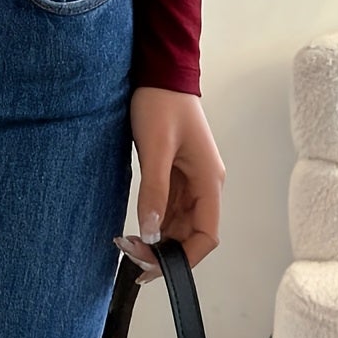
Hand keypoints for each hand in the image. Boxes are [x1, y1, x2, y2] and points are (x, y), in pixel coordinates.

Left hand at [114, 86, 224, 283]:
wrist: (159, 70)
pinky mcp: (175, 172)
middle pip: (192, 234)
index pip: (207, 236)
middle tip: (130, 257)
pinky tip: (136, 228)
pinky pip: (169, 208)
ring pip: (180, 224)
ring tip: (128, 246)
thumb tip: (151, 234)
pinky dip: (155, 222)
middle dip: (165, 251)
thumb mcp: (155, 147)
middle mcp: (204, 184)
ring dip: (159, 239)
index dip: (183, 258)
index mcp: (209, 181)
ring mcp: (190, 179)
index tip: (153, 267)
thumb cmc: (161, 103)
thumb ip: (155, 192)